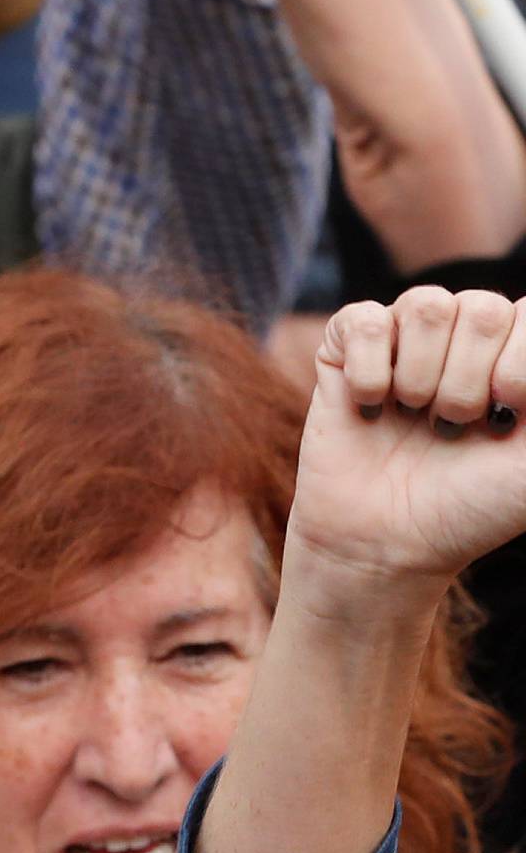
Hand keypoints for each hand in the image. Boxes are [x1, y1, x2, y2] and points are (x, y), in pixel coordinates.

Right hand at [284, 287, 525, 599]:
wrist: (387, 547)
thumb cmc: (470, 509)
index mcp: (512, 356)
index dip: (516, 365)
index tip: (501, 419)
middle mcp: (462, 340)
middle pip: (481, 308)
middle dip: (465, 383)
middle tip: (449, 429)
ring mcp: (402, 342)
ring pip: (425, 306)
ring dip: (418, 376)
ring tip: (411, 418)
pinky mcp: (344, 353)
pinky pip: (362, 320)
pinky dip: (368, 369)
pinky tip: (370, 409)